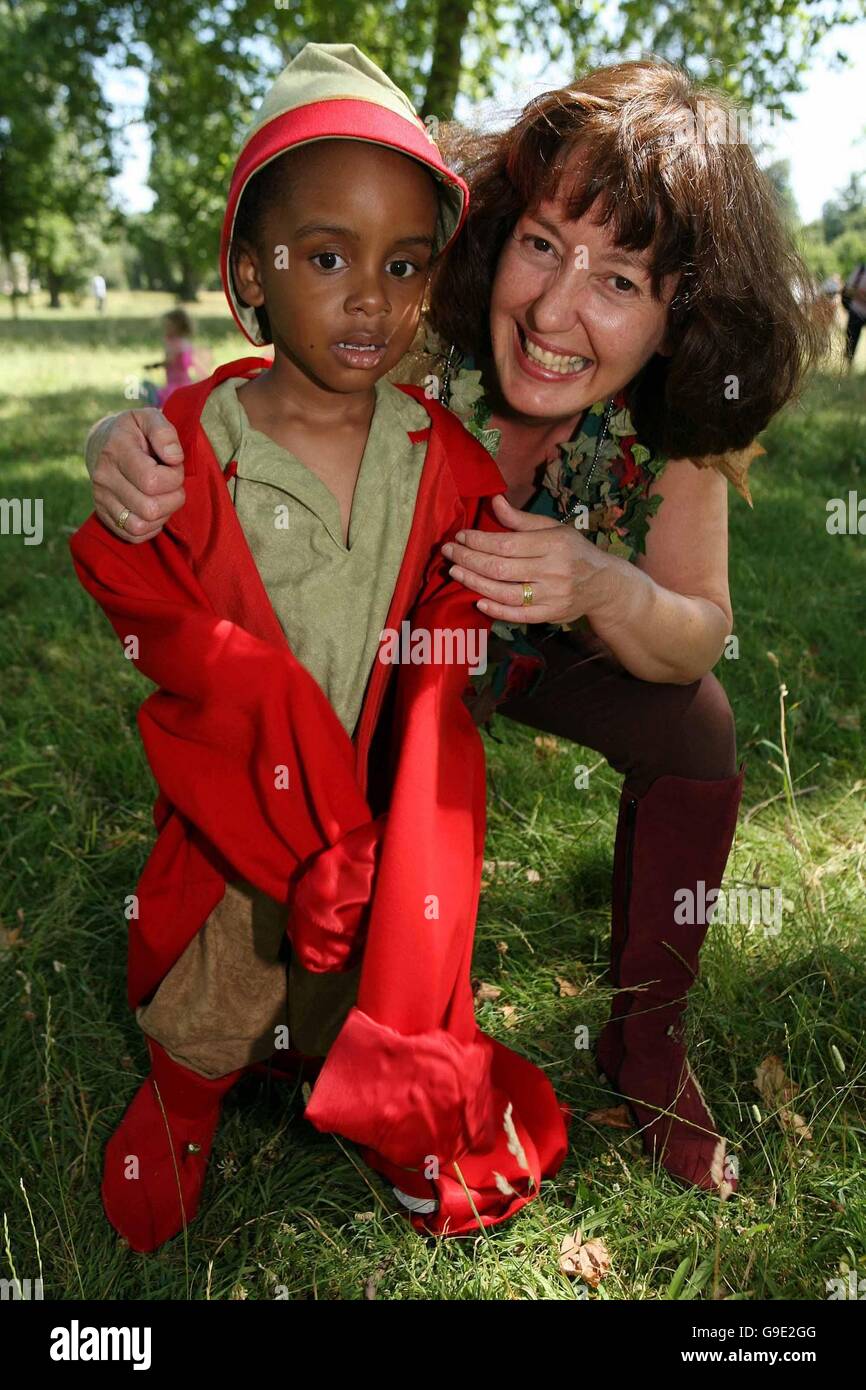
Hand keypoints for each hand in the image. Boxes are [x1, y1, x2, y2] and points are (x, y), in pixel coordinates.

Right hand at [91, 409, 185, 543]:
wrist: (103, 443)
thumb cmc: (135, 432)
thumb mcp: (149, 418)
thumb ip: (164, 432)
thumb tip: (174, 458)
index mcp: (116, 451)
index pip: (152, 481)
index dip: (174, 478)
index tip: (174, 465)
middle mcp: (104, 477)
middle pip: (149, 509)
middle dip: (173, 498)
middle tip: (172, 484)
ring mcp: (100, 499)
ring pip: (140, 527)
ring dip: (162, 516)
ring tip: (164, 497)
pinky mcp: (103, 515)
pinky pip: (133, 535)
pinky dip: (151, 528)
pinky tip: (155, 509)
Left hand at [440, 492, 622, 624]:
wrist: (604, 585)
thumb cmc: (573, 551)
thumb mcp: (553, 529)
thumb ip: (521, 520)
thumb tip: (494, 501)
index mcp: (553, 544)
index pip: (507, 544)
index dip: (479, 541)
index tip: (460, 536)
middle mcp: (553, 570)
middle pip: (501, 568)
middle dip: (469, 559)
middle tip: (449, 552)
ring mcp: (552, 595)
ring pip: (505, 592)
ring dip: (475, 582)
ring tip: (455, 572)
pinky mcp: (550, 615)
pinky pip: (518, 614)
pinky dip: (496, 609)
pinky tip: (477, 600)